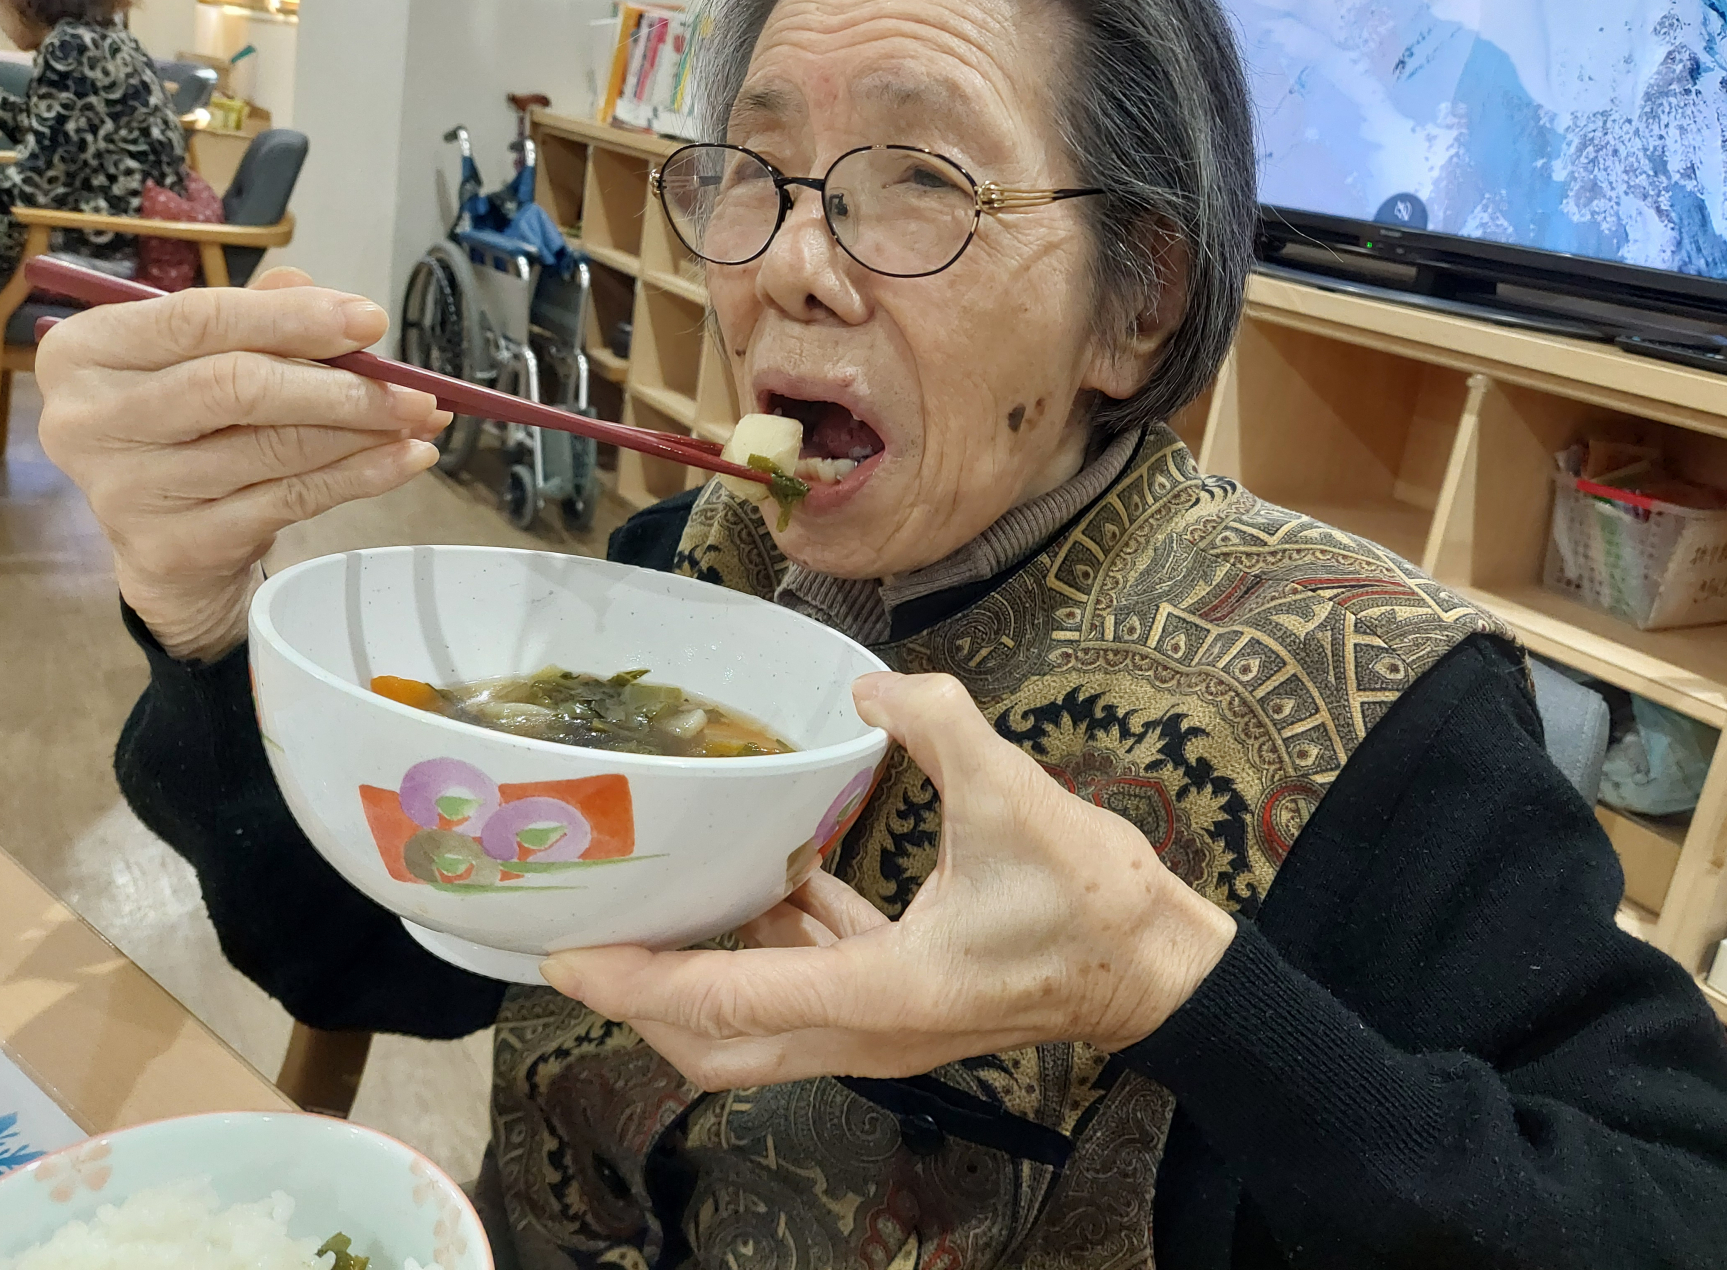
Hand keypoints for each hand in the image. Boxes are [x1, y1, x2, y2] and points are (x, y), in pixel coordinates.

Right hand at [37, 268, 449, 660]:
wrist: (160, 542)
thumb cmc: (183, 429)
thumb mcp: (197, 361)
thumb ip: (256, 319)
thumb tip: (332, 301)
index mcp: (86, 354)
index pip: (197, 320)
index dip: (291, 319)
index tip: (370, 320)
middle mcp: (92, 422)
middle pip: (236, 387)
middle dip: (339, 386)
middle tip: (413, 387)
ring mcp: (129, 492)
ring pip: (273, 449)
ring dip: (362, 433)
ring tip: (419, 419)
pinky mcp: (176, 547)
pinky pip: (290, 501)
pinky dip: (360, 477)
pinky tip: (404, 460)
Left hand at [540, 672, 1237, 1090]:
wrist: (1158, 972)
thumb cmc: (1093, 907)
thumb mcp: (1016, 798)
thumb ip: (939, 723)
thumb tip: (871, 683)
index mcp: (877, 996)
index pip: (724, 1001)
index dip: (636, 980)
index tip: (568, 955)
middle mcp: (864, 1031)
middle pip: (717, 1043)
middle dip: (644, 999)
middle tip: (593, 937)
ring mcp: (881, 1029)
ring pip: (758, 1024)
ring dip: (705, 970)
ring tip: (670, 894)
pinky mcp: (902, 1005)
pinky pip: (811, 984)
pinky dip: (776, 941)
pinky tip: (779, 872)